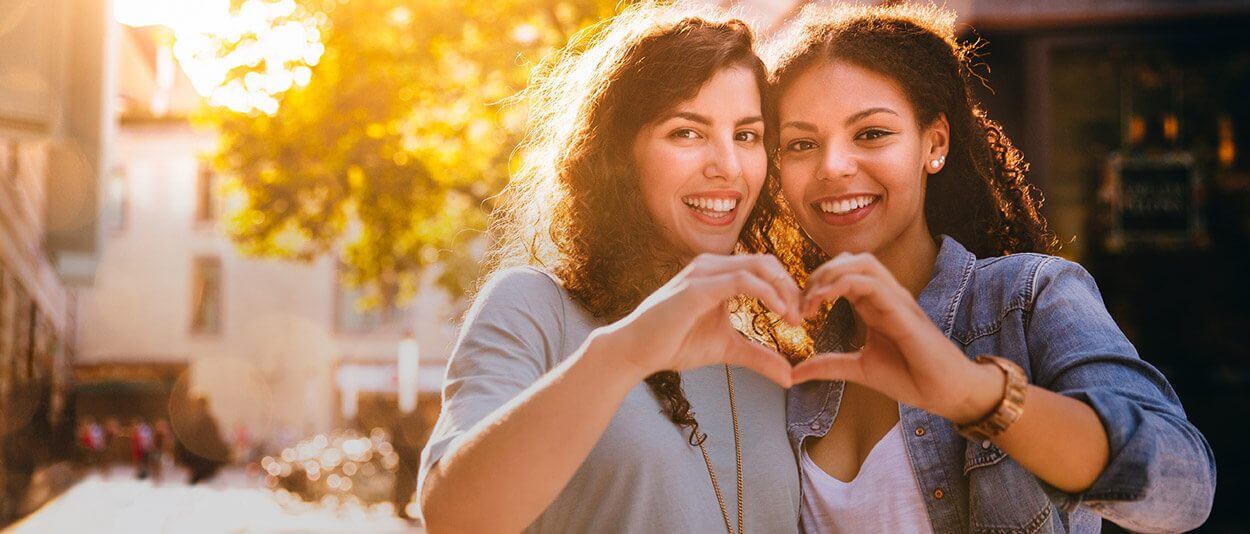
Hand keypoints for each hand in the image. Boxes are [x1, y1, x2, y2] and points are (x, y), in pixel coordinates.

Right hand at [596, 254, 803, 387]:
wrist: (636, 351)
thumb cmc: (674, 344)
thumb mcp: (727, 349)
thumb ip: (758, 357)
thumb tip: (789, 377)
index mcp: (719, 274)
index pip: (765, 269)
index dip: (788, 289)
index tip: (802, 316)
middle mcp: (712, 266)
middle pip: (767, 263)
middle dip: (791, 288)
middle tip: (804, 316)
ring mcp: (704, 273)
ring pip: (758, 266)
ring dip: (783, 290)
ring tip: (794, 317)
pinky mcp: (699, 287)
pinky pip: (742, 281)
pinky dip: (767, 294)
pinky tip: (780, 313)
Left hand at [792, 252, 1001, 421]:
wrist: (944, 392)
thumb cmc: (910, 377)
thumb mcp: (858, 369)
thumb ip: (828, 365)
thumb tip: (794, 373)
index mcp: (874, 304)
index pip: (843, 274)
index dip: (815, 285)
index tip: (797, 313)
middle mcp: (885, 295)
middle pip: (850, 259)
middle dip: (819, 273)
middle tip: (801, 303)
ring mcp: (896, 299)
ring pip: (861, 262)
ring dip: (830, 274)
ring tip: (811, 301)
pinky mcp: (902, 310)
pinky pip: (870, 282)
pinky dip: (842, 284)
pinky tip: (823, 301)